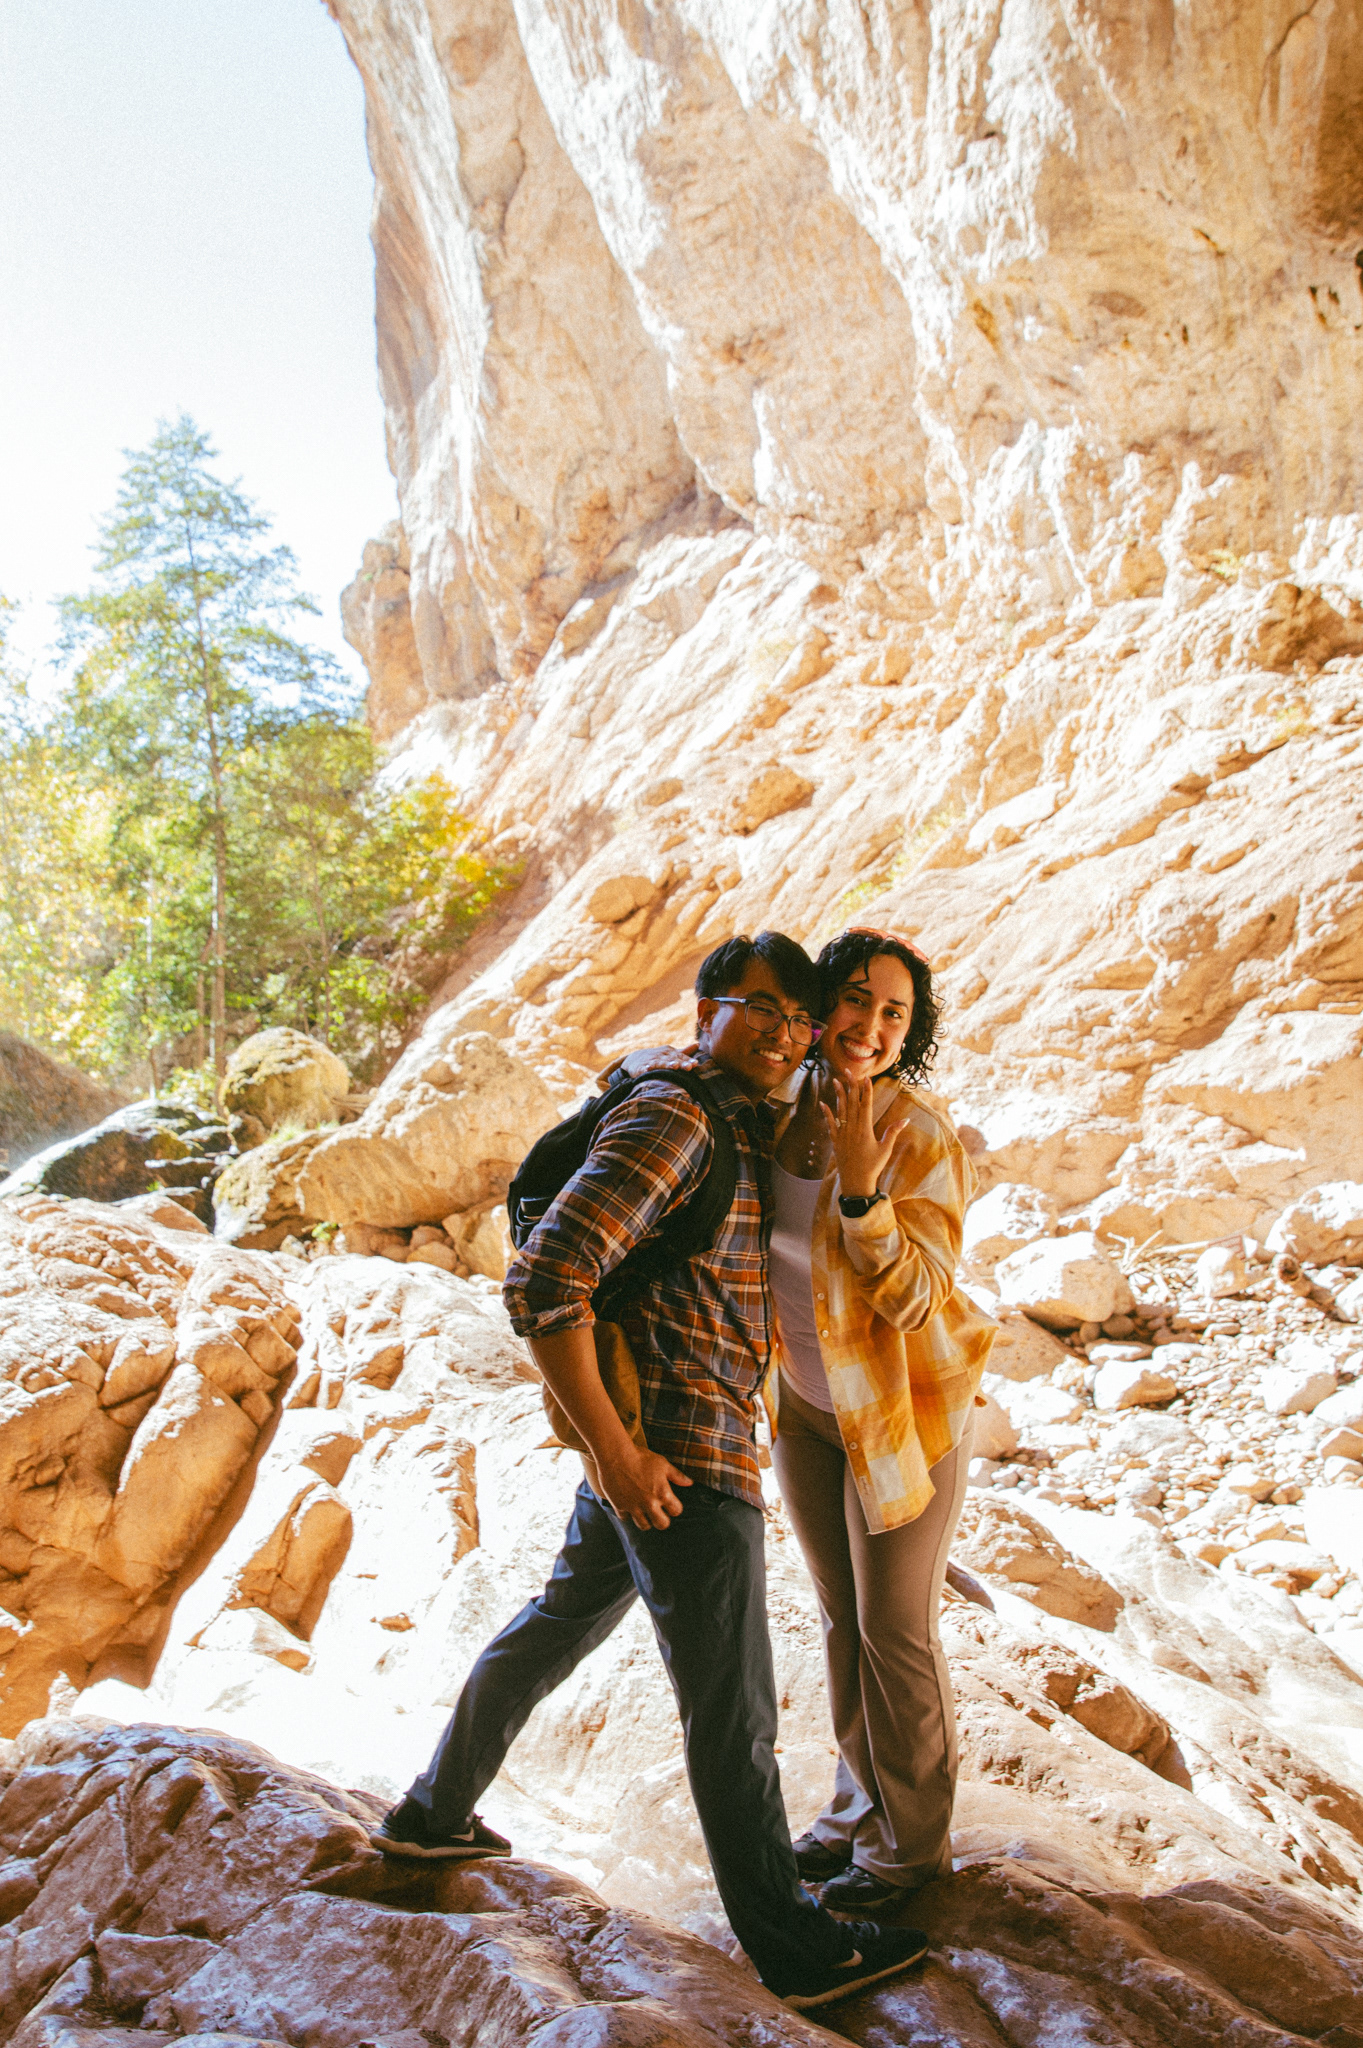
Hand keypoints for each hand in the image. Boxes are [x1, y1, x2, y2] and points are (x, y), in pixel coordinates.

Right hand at [598, 1443, 693, 1529]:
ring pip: (644, 1525)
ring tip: (645, 1512)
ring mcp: (634, 1506)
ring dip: (646, 1520)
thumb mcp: (662, 1464)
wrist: (616, 1455)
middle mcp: (649, 1503)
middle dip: (663, 1520)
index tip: (671, 1504)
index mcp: (663, 1493)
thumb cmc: (641, 1457)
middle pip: (662, 1524)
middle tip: (659, 1513)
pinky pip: (625, 1518)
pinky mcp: (619, 1506)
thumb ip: (677, 1476)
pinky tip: (629, 1505)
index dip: (675, 1507)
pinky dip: (627, 1513)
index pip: (676, 1511)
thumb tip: (690, 1483)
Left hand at [821, 1077, 912, 1198]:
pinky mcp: (836, 1141)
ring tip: (836, 1080)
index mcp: (865, 1129)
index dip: (866, 1090)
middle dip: (851, 1086)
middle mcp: (852, 1129)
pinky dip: (827, 1114)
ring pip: (840, 1110)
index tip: (866, 1077)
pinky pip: (830, 1124)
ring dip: (838, 1095)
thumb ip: (893, 1133)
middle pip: (852, 1103)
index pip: (866, 1105)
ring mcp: (842, 1134)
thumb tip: (906, 1120)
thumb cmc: (873, 1167)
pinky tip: (823, 1103)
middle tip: (848, 1071)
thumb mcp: (885, 1150)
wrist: (856, 1183)